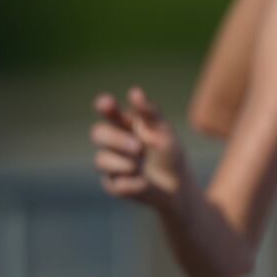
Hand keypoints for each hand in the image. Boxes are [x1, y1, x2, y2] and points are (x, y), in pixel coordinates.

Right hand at [91, 87, 185, 206]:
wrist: (178, 184)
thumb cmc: (169, 151)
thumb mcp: (164, 130)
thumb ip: (150, 113)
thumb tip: (134, 91)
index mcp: (124, 124)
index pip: (108, 111)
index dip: (104, 106)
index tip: (107, 103)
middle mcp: (113, 142)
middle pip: (98, 133)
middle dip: (117, 140)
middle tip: (138, 147)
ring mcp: (111, 164)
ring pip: (101, 160)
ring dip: (124, 163)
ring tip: (141, 166)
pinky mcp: (114, 185)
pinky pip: (115, 184)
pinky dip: (133, 183)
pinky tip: (145, 182)